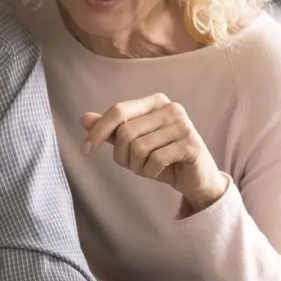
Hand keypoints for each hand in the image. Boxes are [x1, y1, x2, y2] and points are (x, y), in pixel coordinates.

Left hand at [80, 93, 229, 212]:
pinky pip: (156, 160)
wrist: (196, 179)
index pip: (118, 111)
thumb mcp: (134, 144)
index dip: (98, 131)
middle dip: (122, 156)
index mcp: (155, 101)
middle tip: (133, 166)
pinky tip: (160, 172)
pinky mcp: (191, 144)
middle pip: (126, 132)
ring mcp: (183, 125)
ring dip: (138, 166)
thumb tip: (83, 119)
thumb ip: (111, 131)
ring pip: (139, 148)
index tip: (85, 151)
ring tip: (149, 168)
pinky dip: (151, 172)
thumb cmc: (164, 158)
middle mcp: (170, 108)